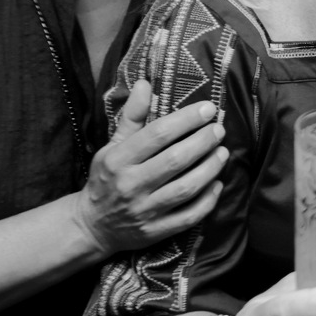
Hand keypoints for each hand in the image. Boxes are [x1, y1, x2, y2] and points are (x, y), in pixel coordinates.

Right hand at [73, 80, 225, 254]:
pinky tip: (217, 184)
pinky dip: (207, 200)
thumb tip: (145, 83)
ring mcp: (144, 211)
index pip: (157, 135)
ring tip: (223, 153)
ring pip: (185, 188)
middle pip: (175, 160)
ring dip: (210, 169)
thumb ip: (132, 116)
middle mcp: (131, 185)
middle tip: (219, 130)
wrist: (92, 226)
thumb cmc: (107, 179)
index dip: (186, 120)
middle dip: (202, 142)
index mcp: (118, 160)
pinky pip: (189, 216)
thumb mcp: (112, 146)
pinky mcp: (155, 232)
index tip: (207, 109)